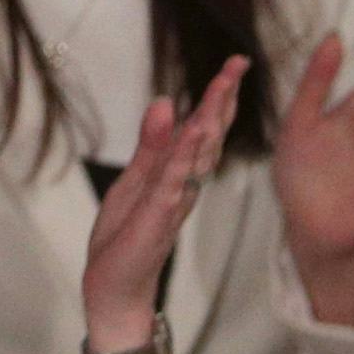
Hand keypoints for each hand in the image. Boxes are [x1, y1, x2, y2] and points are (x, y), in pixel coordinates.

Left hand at [81, 57, 246, 352]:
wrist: (115, 289)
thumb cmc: (125, 239)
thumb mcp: (135, 181)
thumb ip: (152, 145)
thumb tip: (166, 102)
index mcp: (178, 174)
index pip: (203, 129)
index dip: (219, 97)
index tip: (234, 66)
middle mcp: (184, 184)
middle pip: (210, 135)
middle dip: (222, 99)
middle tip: (238, 64)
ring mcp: (173, 198)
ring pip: (198, 153)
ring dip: (211, 118)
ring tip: (222, 85)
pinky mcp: (157, 214)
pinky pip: (175, 178)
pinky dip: (186, 153)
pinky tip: (196, 129)